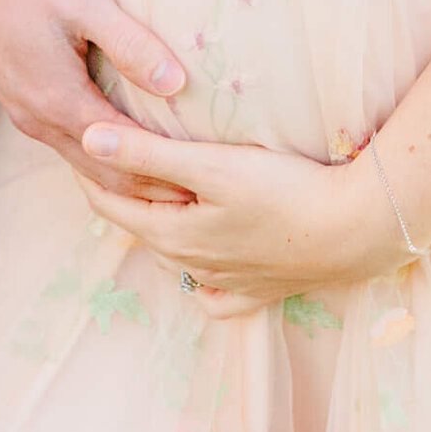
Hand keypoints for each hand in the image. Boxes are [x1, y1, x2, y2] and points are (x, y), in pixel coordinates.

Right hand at [0, 0, 191, 200]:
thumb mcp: (84, 0)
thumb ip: (130, 44)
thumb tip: (177, 83)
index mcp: (59, 101)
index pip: (124, 156)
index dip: (165, 171)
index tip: (203, 184)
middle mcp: (40, 120)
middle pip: (103, 173)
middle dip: (149, 188)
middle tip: (194, 196)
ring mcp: (25, 112)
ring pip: (83, 162)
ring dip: (123, 175)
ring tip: (165, 178)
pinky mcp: (20, 99)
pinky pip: (67, 143)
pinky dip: (100, 156)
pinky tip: (120, 146)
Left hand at [76, 120, 403, 316]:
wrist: (353, 231)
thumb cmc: (283, 190)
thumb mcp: (211, 164)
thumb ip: (147, 152)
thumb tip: (86, 137)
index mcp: (173, 236)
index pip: (112, 204)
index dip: (90, 172)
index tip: (77, 140)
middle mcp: (193, 267)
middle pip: (142, 228)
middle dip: (122, 196)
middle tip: (112, 158)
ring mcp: (227, 283)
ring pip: (175, 257)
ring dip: (160, 226)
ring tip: (156, 193)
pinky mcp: (260, 291)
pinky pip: (214, 294)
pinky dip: (200, 276)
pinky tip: (205, 257)